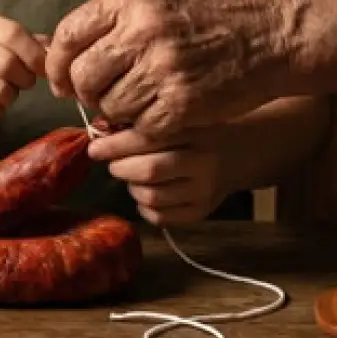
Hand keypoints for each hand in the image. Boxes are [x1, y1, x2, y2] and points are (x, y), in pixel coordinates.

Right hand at [0, 14, 47, 129]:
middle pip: (6, 63)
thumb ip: (31, 45)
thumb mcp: (5, 46)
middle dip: (24, 79)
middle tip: (23, 84)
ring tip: (3, 94)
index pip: (12, 33)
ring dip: (9, 98)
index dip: (34, 54)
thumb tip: (53, 51)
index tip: (42, 69)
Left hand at [45, 0, 289, 137]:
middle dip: (84, 93)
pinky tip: (161, 113)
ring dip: (117, 111)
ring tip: (140, 101)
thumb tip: (66, 53)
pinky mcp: (182, 104)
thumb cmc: (217, 13)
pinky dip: (144, 127)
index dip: (57, 64)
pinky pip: (140, 127)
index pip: (69, 34)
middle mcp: (143, 29)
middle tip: (98, 97)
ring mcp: (163, 68)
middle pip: (83, 75)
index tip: (61, 80)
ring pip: (109, 106)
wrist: (277, 31)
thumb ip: (115, 20)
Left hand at [90, 127, 226, 225]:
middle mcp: (203, 163)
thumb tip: (100, 130)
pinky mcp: (201, 212)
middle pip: (149, 171)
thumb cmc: (196, 131)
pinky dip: (144, 206)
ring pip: (152, 197)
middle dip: (121, 168)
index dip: (115, 145)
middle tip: (114, 164)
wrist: (241, 152)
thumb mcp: (177, 120)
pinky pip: (160, 217)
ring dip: (132, 187)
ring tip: (134, 176)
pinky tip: (147, 192)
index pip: (148, 139)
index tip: (95, 147)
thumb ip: (142, 125)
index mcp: (195, 133)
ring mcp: (204, 191)